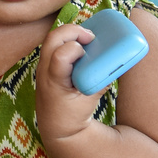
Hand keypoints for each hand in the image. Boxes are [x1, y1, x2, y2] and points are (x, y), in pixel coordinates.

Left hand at [33, 22, 103, 141]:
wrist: (56, 126)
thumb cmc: (73, 115)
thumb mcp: (90, 101)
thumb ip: (101, 82)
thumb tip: (114, 63)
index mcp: (54, 81)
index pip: (59, 55)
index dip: (75, 48)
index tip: (89, 51)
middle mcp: (44, 71)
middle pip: (52, 38)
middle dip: (73, 31)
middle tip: (91, 36)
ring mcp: (42, 66)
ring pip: (51, 38)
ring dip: (69, 33)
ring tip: (87, 39)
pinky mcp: (45, 65)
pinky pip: (53, 44)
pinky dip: (66, 39)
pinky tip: (80, 45)